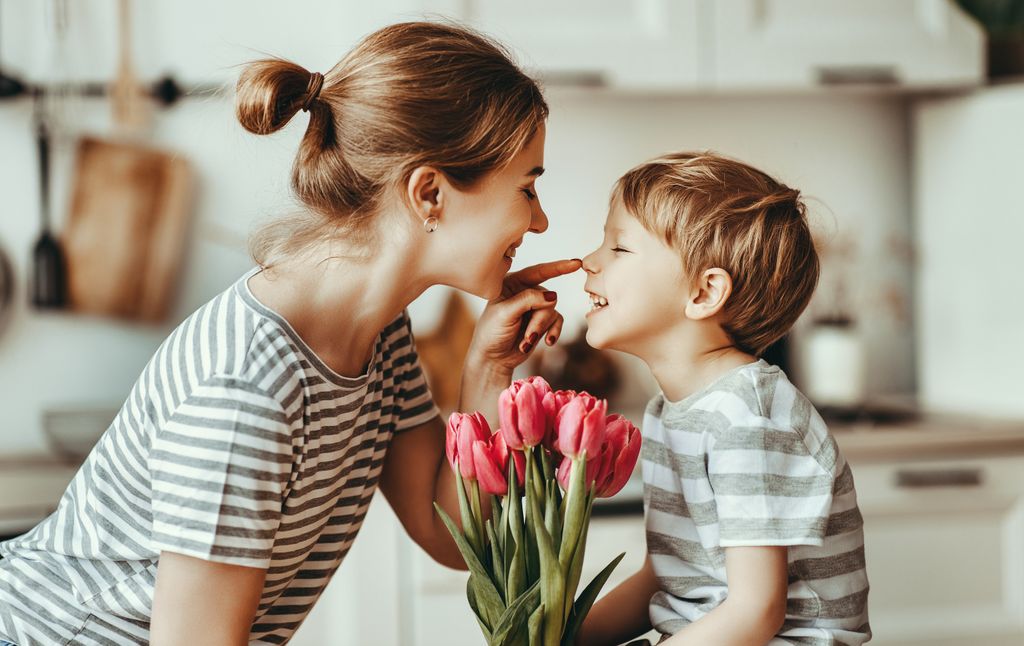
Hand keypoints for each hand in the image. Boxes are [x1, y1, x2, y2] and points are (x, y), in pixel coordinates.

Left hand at [467, 258, 581, 375]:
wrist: (493, 358)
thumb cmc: (492, 332)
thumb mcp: (505, 313)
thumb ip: (528, 300)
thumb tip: (553, 295)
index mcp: (512, 283)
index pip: (538, 271)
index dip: (558, 267)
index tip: (576, 263)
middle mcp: (526, 291)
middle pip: (547, 298)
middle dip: (539, 320)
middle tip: (528, 336)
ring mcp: (535, 307)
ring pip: (552, 311)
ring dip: (540, 329)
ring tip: (526, 342)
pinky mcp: (543, 321)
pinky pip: (557, 321)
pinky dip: (553, 332)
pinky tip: (547, 342)